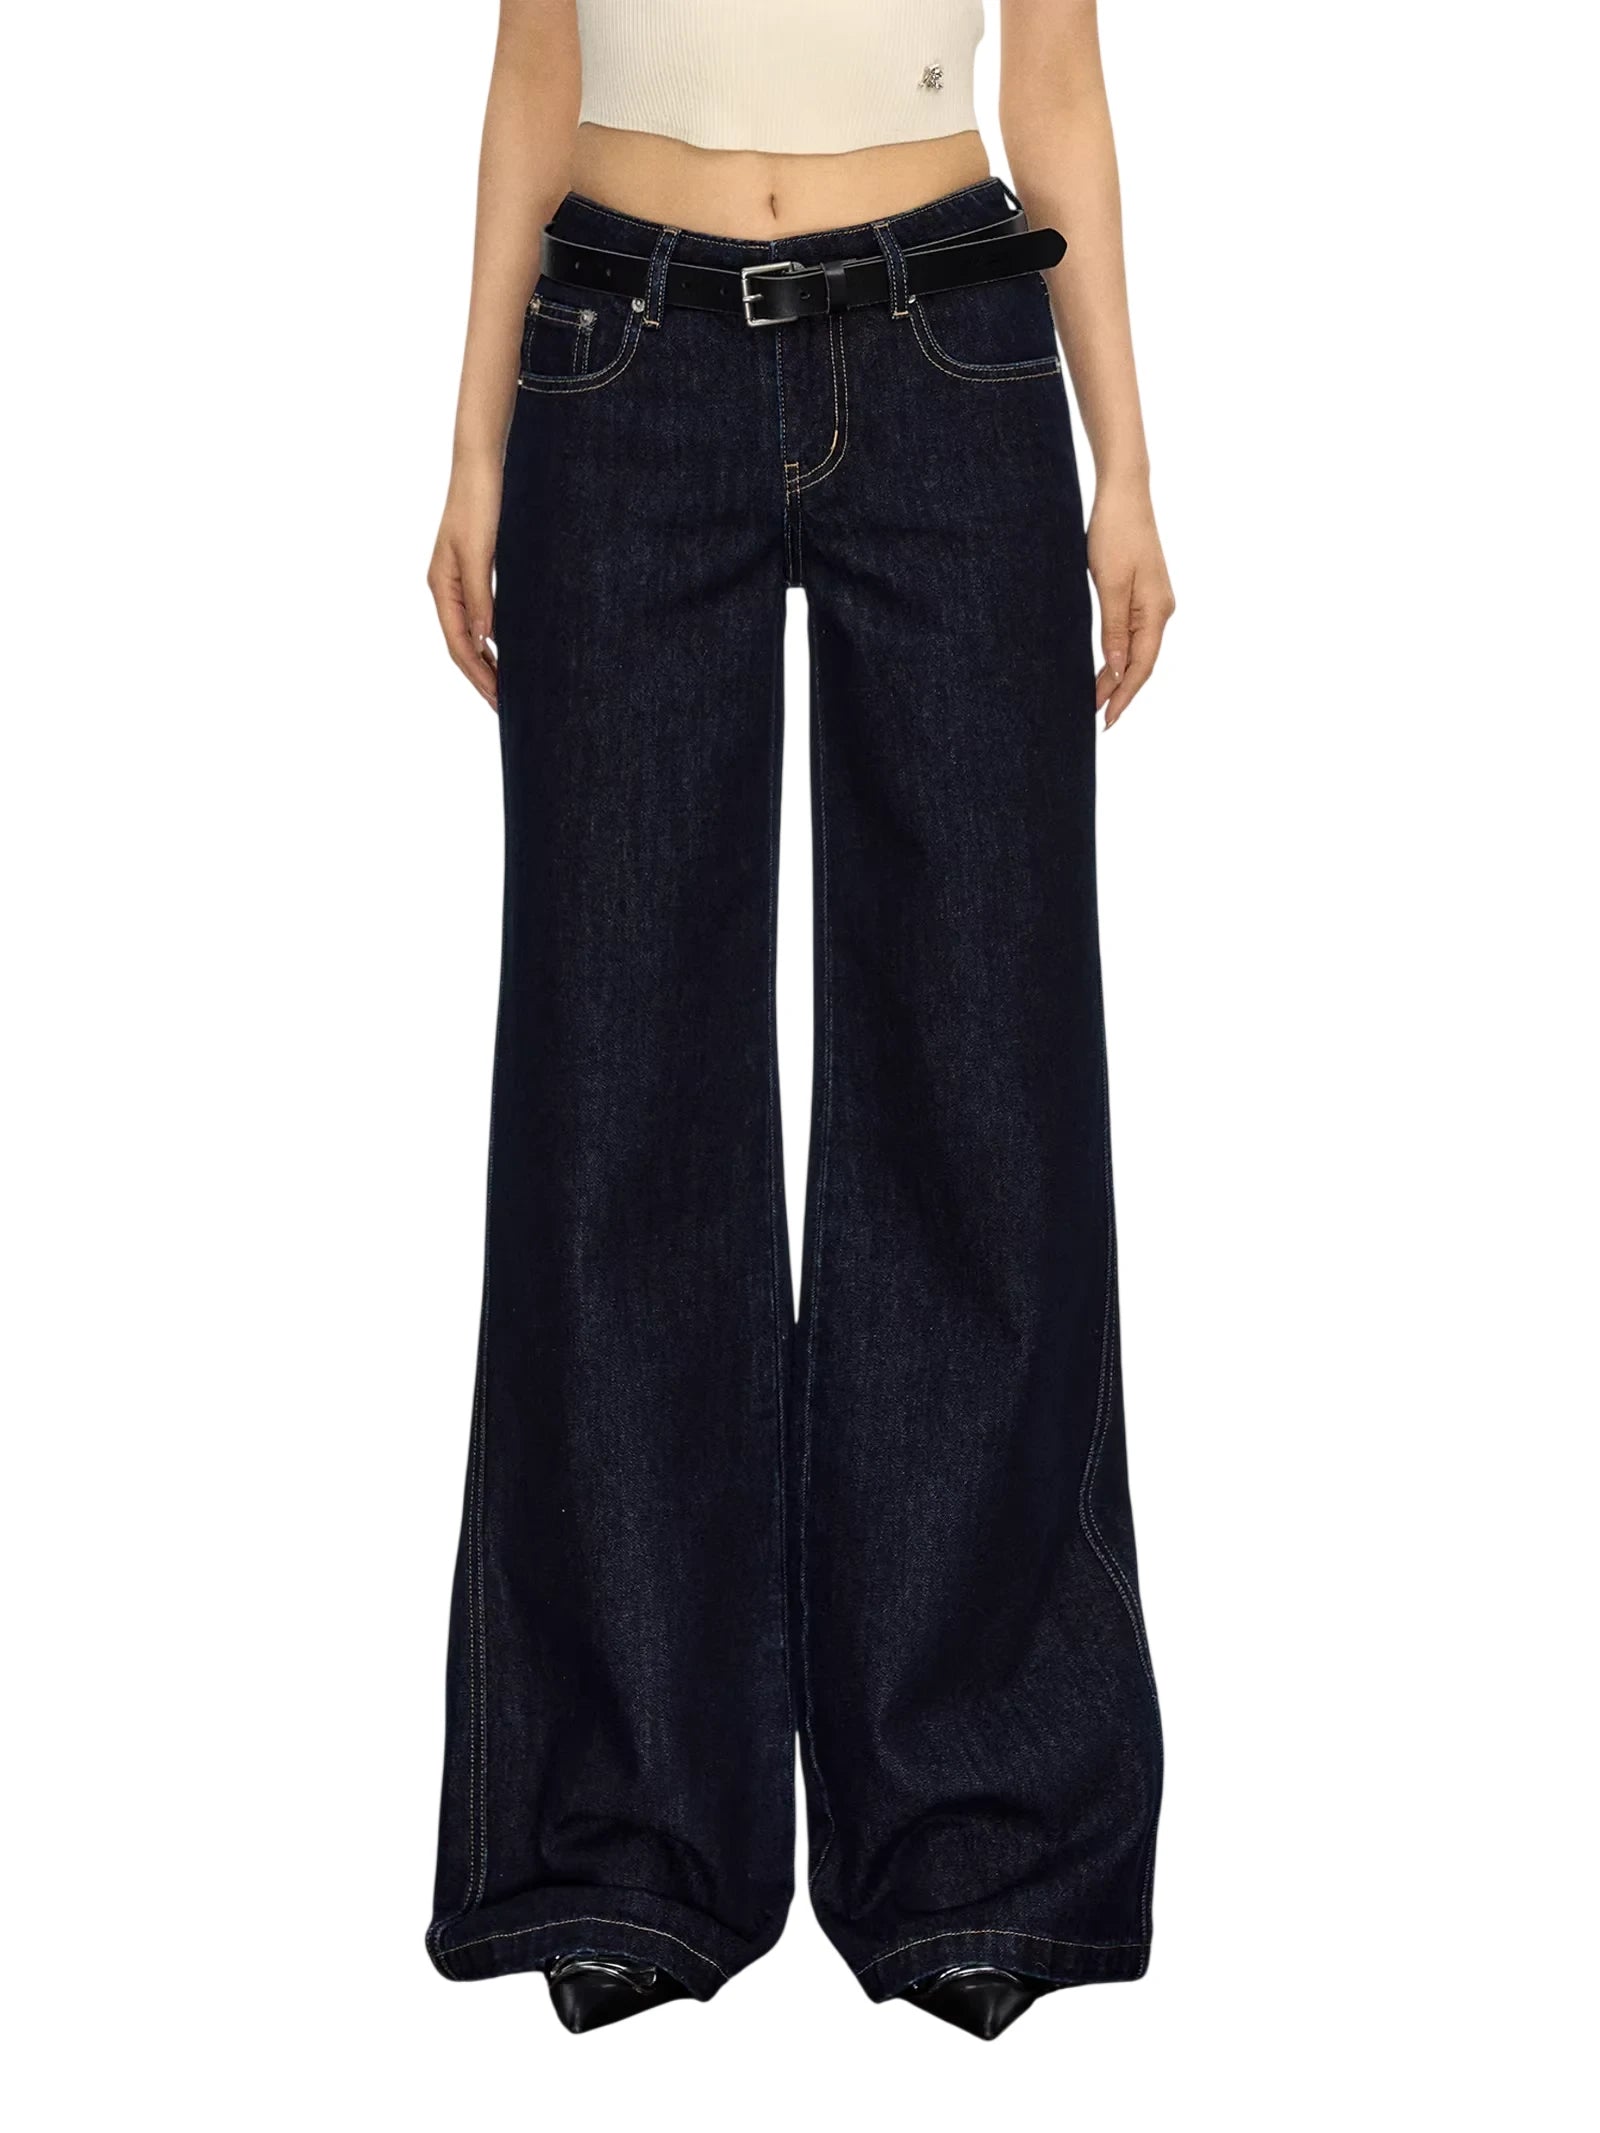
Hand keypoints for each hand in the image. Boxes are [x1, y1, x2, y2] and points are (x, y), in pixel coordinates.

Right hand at [427, 456, 501, 708]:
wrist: (481, 466)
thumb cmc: (479, 504)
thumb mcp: (479, 553)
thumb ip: (481, 597)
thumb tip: (485, 639)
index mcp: (443, 586)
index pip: (458, 645)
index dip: (478, 676)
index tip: (498, 701)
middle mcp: (447, 587)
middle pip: (461, 645)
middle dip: (481, 677)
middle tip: (504, 707)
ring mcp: (458, 580)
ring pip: (469, 633)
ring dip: (486, 662)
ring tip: (505, 688)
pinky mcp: (474, 570)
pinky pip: (479, 616)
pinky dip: (490, 639)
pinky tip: (504, 650)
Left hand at [1087, 481, 1175, 726]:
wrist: (1124, 494)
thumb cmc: (1115, 533)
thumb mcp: (1111, 584)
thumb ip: (1115, 629)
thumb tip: (1118, 670)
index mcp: (1156, 611)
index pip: (1141, 666)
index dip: (1124, 696)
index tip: (1107, 719)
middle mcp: (1160, 610)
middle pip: (1141, 663)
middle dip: (1119, 691)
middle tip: (1096, 717)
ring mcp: (1153, 602)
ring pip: (1136, 650)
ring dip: (1117, 675)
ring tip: (1095, 698)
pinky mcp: (1142, 593)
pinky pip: (1132, 633)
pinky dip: (1118, 653)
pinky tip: (1106, 665)